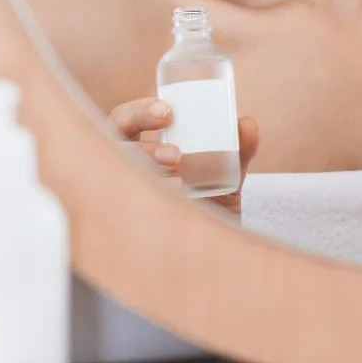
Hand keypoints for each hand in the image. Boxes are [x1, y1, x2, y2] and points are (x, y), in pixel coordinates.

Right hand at [108, 98, 260, 214]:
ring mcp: (123, 192)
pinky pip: (124, 205)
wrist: (212, 251)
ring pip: (117, 170)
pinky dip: (147, 195)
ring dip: (145, 162)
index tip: (167, 112)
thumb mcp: (227, 175)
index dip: (139, 111)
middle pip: (114, 139)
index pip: (127, 120)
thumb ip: (239, 150)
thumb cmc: (210, 203)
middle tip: (174, 147)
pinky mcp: (127, 219)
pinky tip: (174, 194)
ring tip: (178, 170)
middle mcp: (126, 168)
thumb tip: (248, 124)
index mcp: (143, 148)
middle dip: (138, 134)